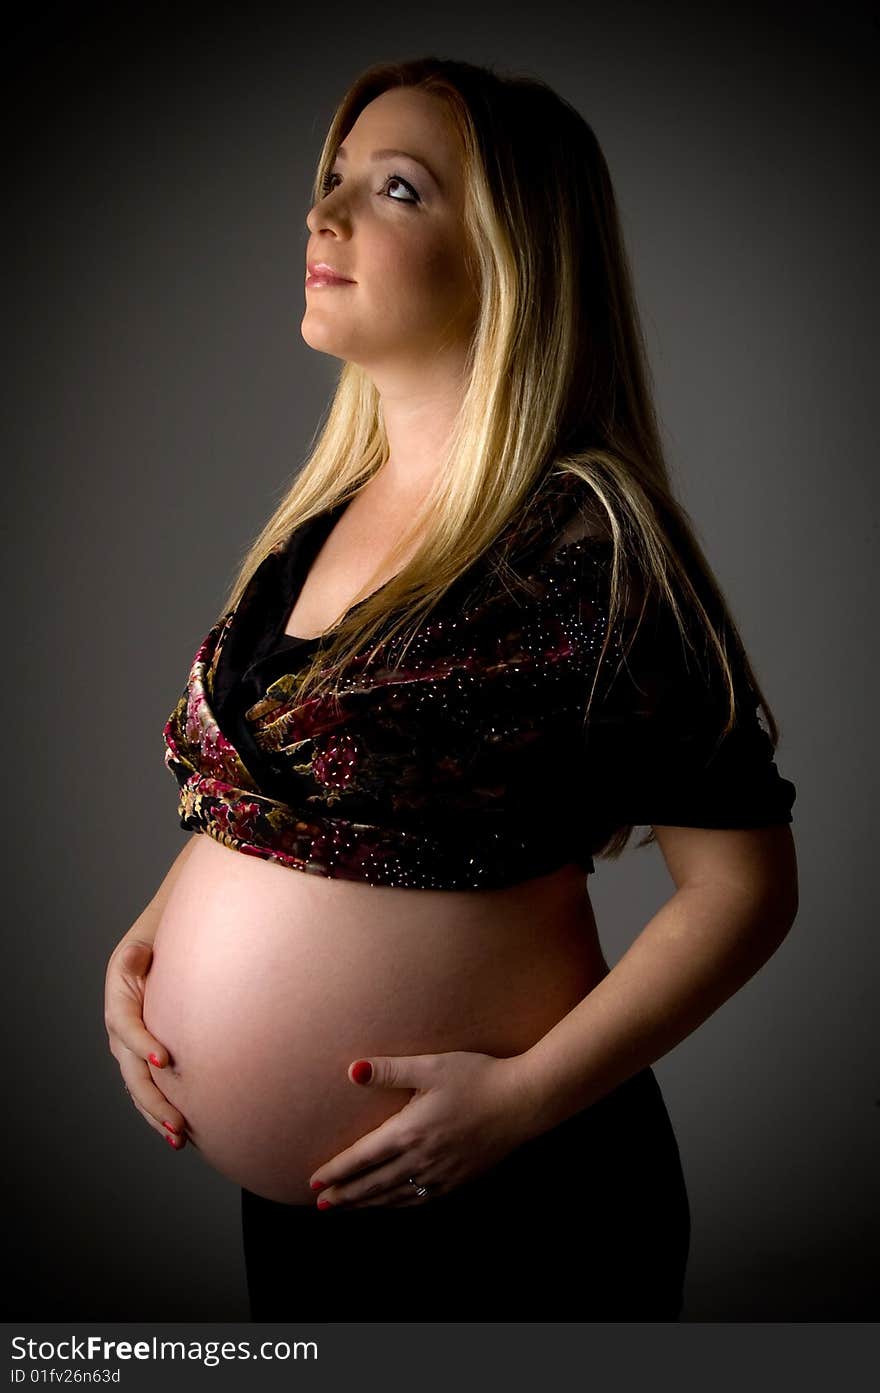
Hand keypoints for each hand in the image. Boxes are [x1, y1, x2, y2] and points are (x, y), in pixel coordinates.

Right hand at [104, 936, 188, 1150]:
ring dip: (158, 1116)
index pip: (126, 1028)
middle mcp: (121, 1035)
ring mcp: (131, 1052)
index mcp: (119, 1004)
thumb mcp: (143, 946)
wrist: (155, 959)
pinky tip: (182, 1133)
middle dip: (154, 1101)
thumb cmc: (154, 950)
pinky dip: (162, 1112)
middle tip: (177, 1123)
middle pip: (133, 1073)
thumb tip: (136, 954)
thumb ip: (137, 955)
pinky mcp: (145, 1062)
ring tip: (179, 1138)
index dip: (142, 1044)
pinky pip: (151, 1090)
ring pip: (140, 1090)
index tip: (165, 1060)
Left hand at [307, 1049, 535, 1207]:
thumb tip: (352, 1071)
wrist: (523, 1101)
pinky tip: (392, 1204)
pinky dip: (399, 1205)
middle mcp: (422, 1160)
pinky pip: (421, 1200)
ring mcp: (442, 1174)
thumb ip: (391, 1070)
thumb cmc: (477, 1077)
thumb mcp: (432, 1067)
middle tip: (322, 1204)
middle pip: (374, 1185)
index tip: (313, 1183)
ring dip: (368, 1203)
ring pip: (396, 1197)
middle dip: (345, 1195)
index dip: (336, 1172)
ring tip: (348, 1207)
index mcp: (410, 1132)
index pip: (362, 1158)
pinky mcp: (460, 1179)